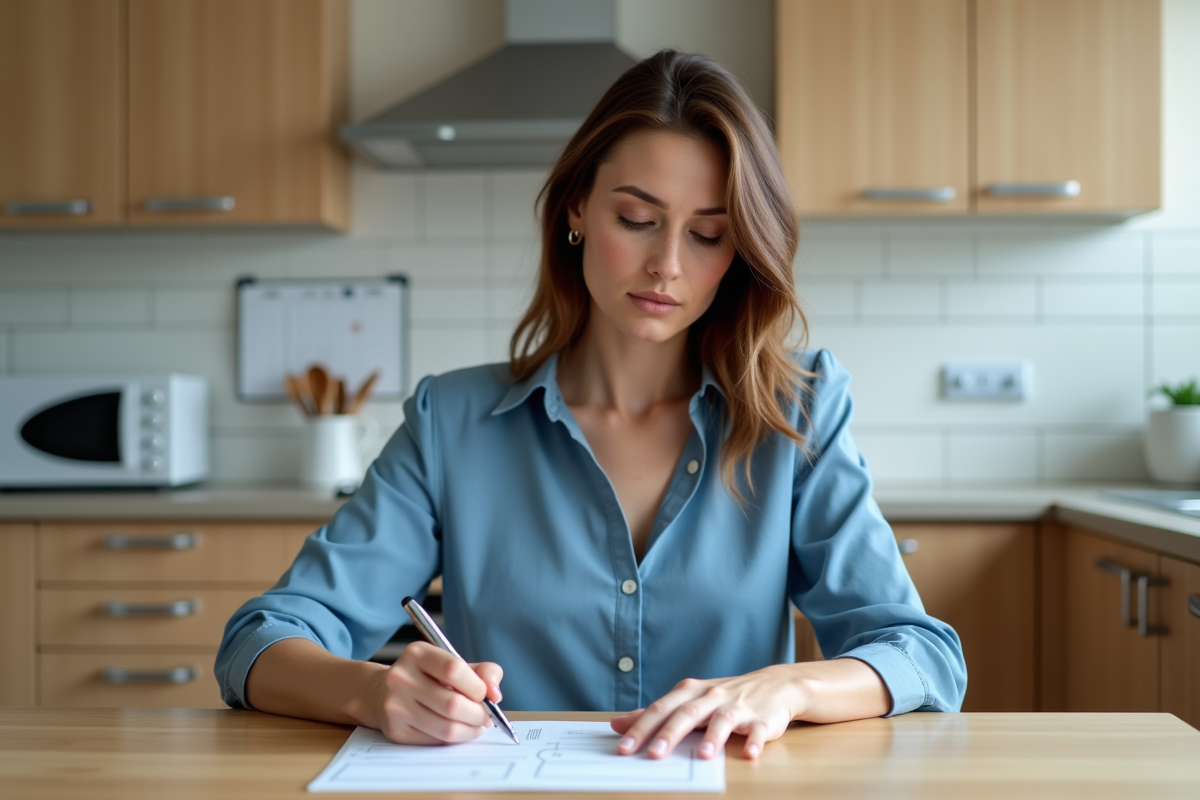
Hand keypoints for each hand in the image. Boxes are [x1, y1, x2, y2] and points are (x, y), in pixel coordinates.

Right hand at [365, 641, 503, 744]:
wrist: (382, 692)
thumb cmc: (428, 677)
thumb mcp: (453, 663)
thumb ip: (483, 672)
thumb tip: (495, 694)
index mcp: (417, 653)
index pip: (453, 669)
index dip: (477, 686)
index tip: (486, 695)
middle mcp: (401, 677)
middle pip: (452, 704)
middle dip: (478, 715)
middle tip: (487, 717)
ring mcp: (395, 706)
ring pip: (446, 728)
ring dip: (470, 730)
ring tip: (476, 725)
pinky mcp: (395, 731)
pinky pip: (435, 741)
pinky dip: (454, 739)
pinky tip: (456, 730)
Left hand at [610, 664, 802, 760]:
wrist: (776, 685)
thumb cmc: (724, 697)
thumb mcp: (689, 701)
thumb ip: (655, 714)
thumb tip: (617, 724)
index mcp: (690, 692)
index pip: (661, 710)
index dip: (641, 728)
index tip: (624, 748)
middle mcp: (711, 696)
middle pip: (687, 714)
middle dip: (669, 734)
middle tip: (653, 754)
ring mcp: (738, 706)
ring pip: (723, 720)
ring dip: (713, 737)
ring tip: (703, 755)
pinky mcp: (762, 718)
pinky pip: (758, 730)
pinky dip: (755, 741)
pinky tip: (751, 753)